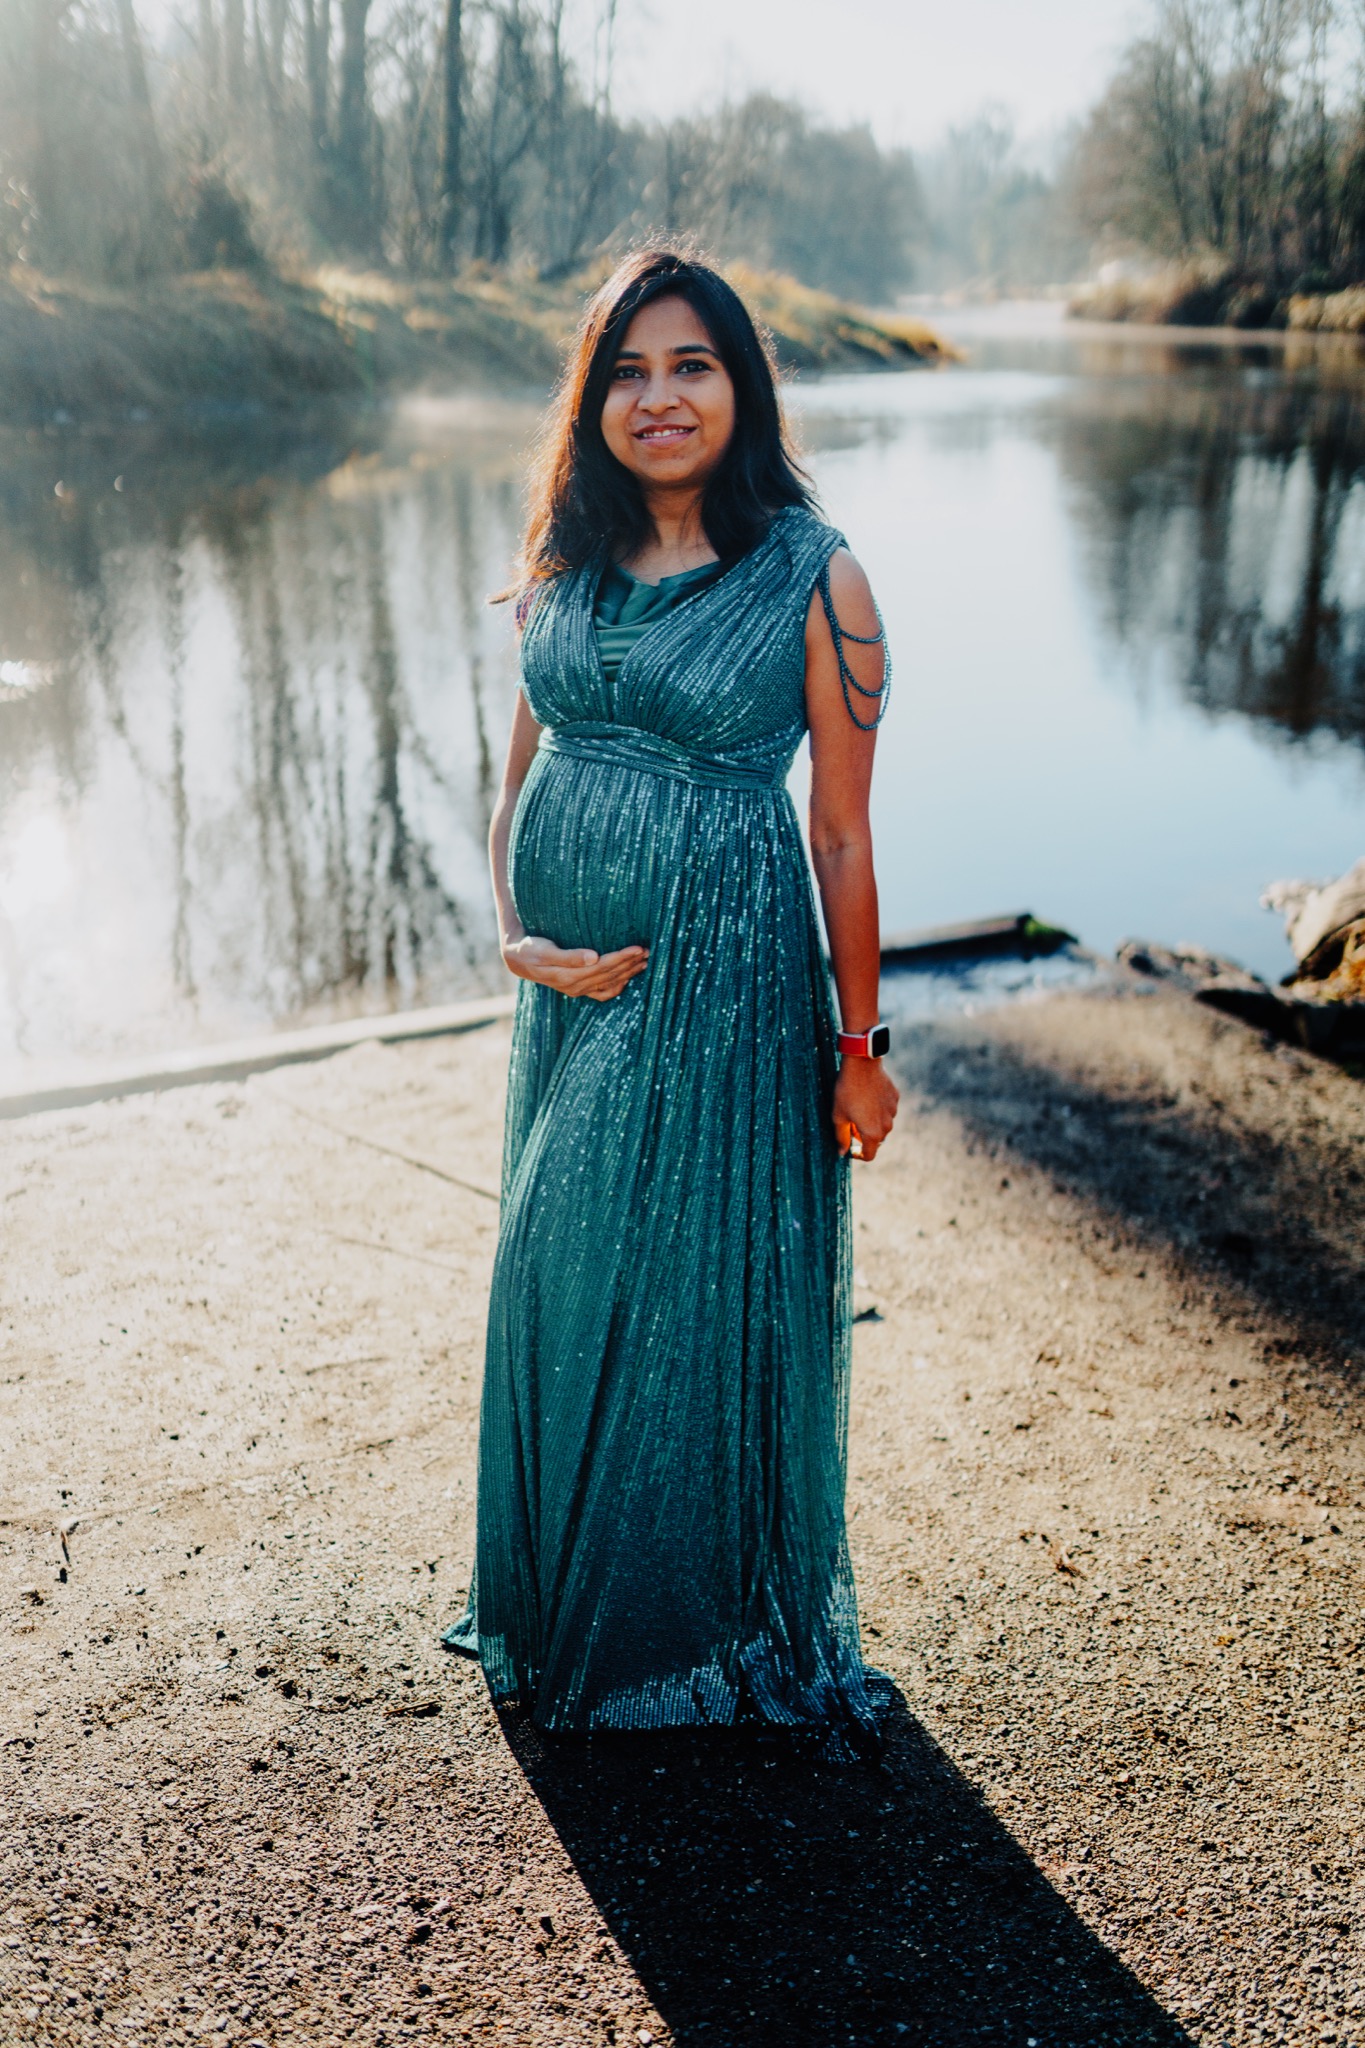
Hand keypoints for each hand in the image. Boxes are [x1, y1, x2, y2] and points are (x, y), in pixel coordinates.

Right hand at [502, 931, 647, 1001]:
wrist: (518, 960)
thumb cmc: (531, 949)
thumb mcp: (546, 950)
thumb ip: (570, 956)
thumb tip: (593, 957)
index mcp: (569, 976)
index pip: (603, 967)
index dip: (622, 958)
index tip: (638, 948)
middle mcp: (576, 986)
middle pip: (610, 975)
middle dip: (630, 963)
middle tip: (649, 951)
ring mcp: (578, 989)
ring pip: (610, 983)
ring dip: (629, 973)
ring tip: (645, 961)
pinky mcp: (579, 988)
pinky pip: (603, 992)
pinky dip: (618, 985)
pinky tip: (629, 977)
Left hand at [832, 1057, 897, 1161]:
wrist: (862, 1065)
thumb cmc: (846, 1092)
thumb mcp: (838, 1116)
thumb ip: (841, 1137)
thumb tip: (842, 1152)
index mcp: (872, 1133)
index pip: (869, 1155)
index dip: (858, 1155)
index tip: (851, 1148)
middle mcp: (887, 1126)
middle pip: (876, 1140)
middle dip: (864, 1136)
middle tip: (851, 1124)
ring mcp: (893, 1111)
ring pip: (882, 1124)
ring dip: (872, 1122)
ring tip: (858, 1107)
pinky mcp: (895, 1099)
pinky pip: (887, 1110)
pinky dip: (878, 1109)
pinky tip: (867, 1096)